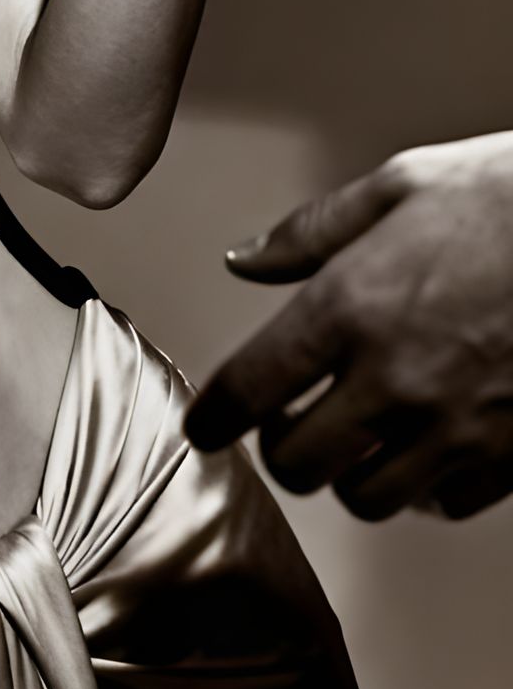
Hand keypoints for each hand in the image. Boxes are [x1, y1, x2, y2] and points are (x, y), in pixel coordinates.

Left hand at [186, 134, 512, 520]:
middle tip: (293, 422)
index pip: (247, 390)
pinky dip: (429, 485)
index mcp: (351, 306)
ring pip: (367, 499)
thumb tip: (247, 259)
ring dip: (353, 473)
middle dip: (284, 447)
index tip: (205, 426)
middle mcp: (394, 379)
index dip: (212, 418)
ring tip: (363, 438)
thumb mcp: (405, 185)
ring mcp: (455, 427)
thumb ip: (313, 232)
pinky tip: (433, 445)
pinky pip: (445, 504)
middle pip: (297, 464)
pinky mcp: (509, 456)